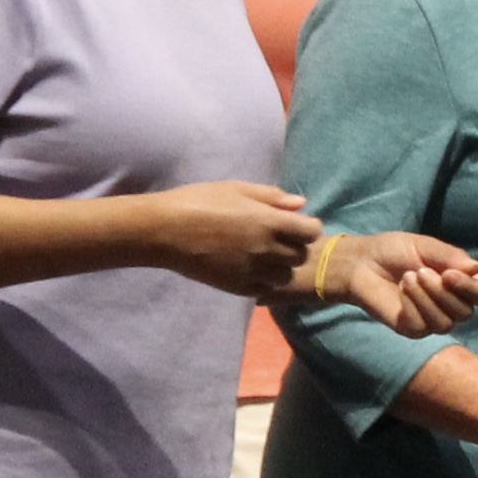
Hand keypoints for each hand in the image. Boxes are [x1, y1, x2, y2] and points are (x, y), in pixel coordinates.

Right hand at [145, 181, 322, 296]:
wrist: (166, 231)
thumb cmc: (200, 201)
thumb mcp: (237, 188)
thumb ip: (272, 197)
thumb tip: (301, 204)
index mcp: (269, 221)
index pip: (310, 232)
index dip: (307, 227)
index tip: (296, 224)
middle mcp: (266, 249)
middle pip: (300, 255)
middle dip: (295, 246)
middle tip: (278, 238)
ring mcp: (252, 271)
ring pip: (285, 276)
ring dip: (280, 266)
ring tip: (264, 256)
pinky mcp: (238, 287)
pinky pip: (265, 289)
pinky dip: (264, 281)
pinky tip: (250, 268)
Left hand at [331, 231, 477, 337]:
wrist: (362, 263)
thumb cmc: (395, 251)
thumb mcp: (425, 246)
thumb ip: (451, 256)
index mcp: (460, 282)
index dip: (471, 288)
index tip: (449, 273)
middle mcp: (451, 304)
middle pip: (466, 312)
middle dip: (443, 292)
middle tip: (420, 272)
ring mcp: (433, 319)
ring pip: (446, 323)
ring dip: (426, 299)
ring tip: (407, 278)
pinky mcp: (414, 330)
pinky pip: (423, 327)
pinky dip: (412, 306)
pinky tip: (401, 291)